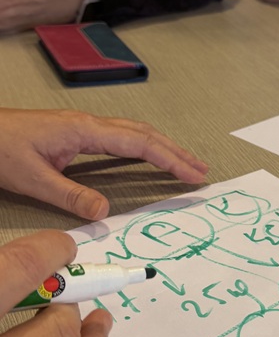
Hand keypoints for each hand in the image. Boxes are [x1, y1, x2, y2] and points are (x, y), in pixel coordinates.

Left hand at [0, 108, 208, 219]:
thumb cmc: (0, 148)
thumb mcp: (32, 178)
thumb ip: (69, 195)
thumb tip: (104, 211)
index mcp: (83, 131)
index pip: (138, 144)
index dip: (170, 159)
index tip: (192, 174)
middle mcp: (88, 125)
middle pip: (144, 134)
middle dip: (176, 152)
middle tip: (201, 171)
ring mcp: (83, 126)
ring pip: (134, 132)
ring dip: (162, 147)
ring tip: (185, 163)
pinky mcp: (75, 133)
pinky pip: (120, 136)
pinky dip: (143, 146)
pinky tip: (148, 155)